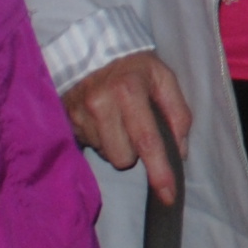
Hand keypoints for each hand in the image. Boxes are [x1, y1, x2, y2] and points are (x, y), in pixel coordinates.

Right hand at [63, 53, 194, 203]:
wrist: (92, 52)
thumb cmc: (135, 68)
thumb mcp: (164, 79)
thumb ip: (178, 113)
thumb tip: (180, 152)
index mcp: (129, 90)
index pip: (147, 140)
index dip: (159, 171)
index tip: (168, 195)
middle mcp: (100, 104)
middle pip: (123, 158)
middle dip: (135, 151)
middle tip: (135, 124)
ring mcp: (79, 115)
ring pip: (107, 156)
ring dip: (116, 144)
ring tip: (117, 119)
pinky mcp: (67, 122)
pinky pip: (91, 148)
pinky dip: (101, 139)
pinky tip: (102, 121)